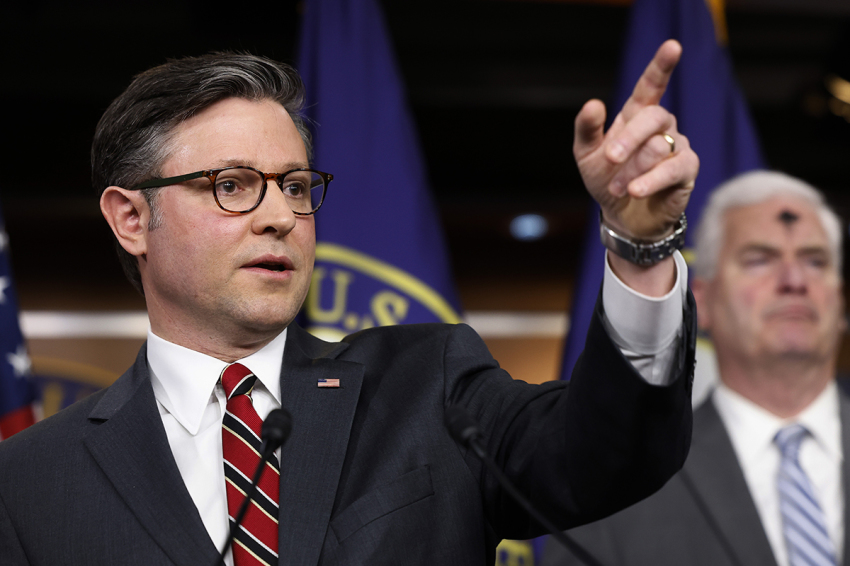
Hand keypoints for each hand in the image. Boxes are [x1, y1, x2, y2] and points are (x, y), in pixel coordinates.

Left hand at [574, 40, 698, 240]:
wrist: (622, 215)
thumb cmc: (605, 178)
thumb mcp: (586, 154)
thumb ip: (587, 129)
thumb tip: (593, 103)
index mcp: (636, 115)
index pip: (651, 85)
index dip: (661, 66)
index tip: (672, 46)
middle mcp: (661, 125)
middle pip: (653, 116)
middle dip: (629, 139)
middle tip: (610, 159)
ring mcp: (677, 145)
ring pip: (658, 147)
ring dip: (631, 170)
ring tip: (618, 186)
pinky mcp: (687, 169)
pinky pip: (673, 168)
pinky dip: (651, 180)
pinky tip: (636, 190)